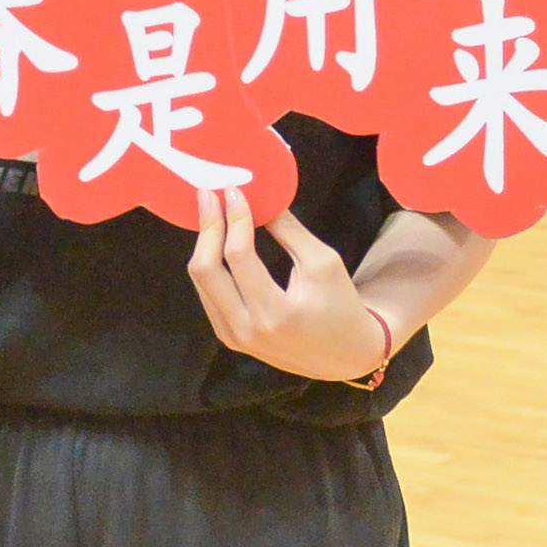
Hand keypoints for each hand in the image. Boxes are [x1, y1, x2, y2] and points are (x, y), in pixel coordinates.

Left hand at [186, 185, 392, 384]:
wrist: (345, 355)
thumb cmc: (340, 304)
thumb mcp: (323, 263)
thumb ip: (288, 230)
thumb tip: (259, 197)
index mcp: (275, 314)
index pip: (239, 256)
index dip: (233, 218)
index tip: (234, 191)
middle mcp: (247, 330)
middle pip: (206, 270)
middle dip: (207, 227)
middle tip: (209, 194)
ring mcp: (233, 337)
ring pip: (201, 281)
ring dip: (205, 243)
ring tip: (212, 211)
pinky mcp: (229, 337)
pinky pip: (208, 294)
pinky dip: (210, 264)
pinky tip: (216, 240)